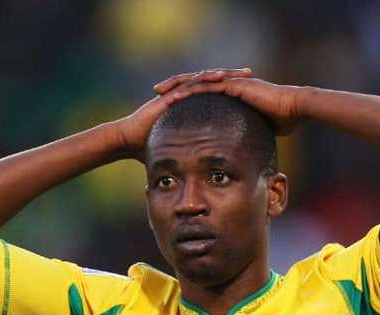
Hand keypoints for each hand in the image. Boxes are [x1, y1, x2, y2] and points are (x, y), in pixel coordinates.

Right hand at [112, 69, 254, 159]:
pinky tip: (217, 77)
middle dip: (232, 77)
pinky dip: (203, 80)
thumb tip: (201, 175)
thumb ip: (188, 158)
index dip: (231, 91)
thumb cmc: (147, 147)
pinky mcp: (168, 96)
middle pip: (211, 82)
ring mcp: (175, 94)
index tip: (249, 90)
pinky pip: (188, 84)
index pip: (213, 94)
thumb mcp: (176, 152)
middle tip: (251, 74)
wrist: (128, 141)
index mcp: (188, 106)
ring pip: (202, 78)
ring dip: (222, 74)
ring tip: (239, 73)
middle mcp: (182, 96)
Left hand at [156, 71, 303, 135]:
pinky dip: (190, 89)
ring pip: (196, 80)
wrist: (295, 110)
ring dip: (176, 85)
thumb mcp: (255, 131)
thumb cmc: (282, 122)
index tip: (166, 105)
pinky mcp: (234, 85)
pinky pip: (207, 85)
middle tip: (155, 94)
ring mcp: (230, 83)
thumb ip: (245, 137)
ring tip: (159, 91)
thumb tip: (241, 154)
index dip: (183, 97)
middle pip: (194, 83)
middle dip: (173, 87)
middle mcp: (227, 85)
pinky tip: (176, 94)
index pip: (201, 92)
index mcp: (229, 94)